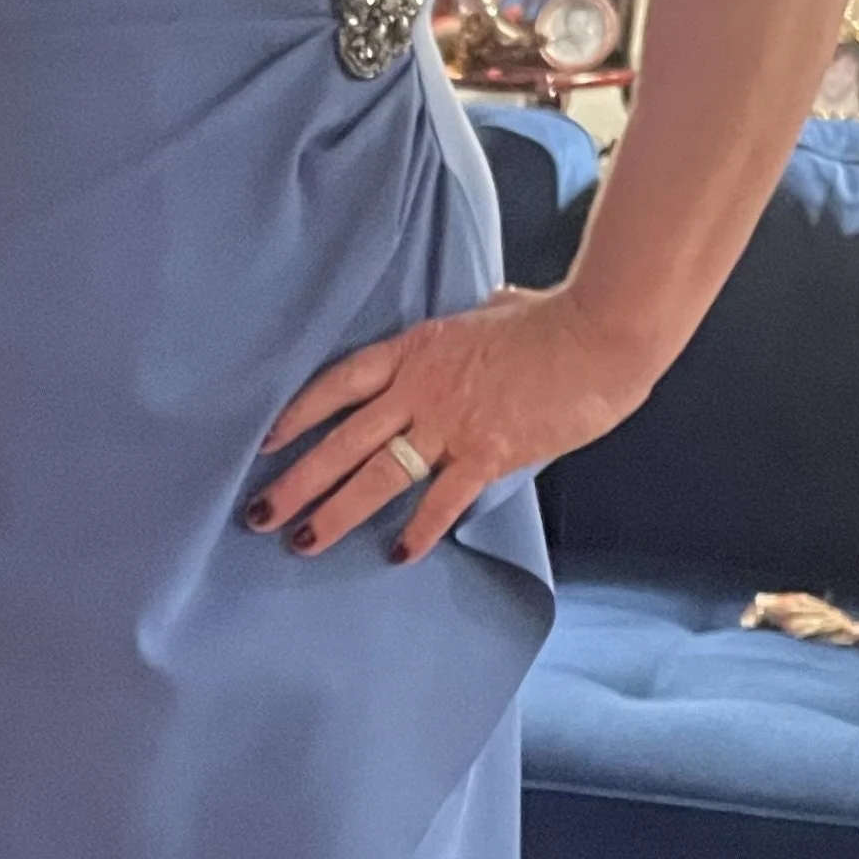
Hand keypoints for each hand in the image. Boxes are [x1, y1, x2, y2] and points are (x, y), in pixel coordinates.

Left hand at [250, 286, 654, 563]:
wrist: (600, 334)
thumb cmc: (555, 316)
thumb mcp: (497, 308)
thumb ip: (480, 315)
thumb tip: (491, 303)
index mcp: (416, 350)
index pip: (338, 384)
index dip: (298, 415)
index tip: (265, 443)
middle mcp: (420, 389)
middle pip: (342, 440)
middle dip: (297, 481)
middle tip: (258, 514)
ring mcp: (451, 423)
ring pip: (378, 476)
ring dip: (337, 513)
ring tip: (303, 542)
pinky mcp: (488, 453)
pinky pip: (442, 500)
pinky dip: (419, 530)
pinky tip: (399, 555)